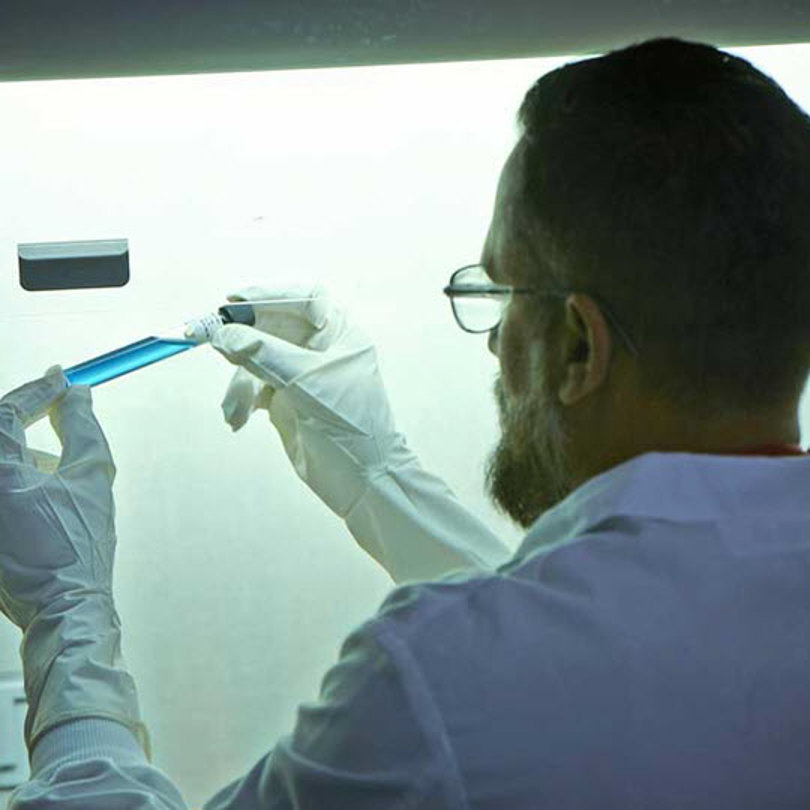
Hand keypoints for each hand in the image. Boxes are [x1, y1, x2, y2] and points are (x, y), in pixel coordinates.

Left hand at [0, 368, 147, 756]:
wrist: (65, 608)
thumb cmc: (80, 546)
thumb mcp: (91, 478)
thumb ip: (83, 427)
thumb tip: (78, 394)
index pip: (7, 412)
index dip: (39, 391)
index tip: (64, 379)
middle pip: (0, 437)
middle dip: (27, 420)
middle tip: (58, 409)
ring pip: (3, 466)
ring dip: (28, 455)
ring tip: (64, 474)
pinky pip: (3, 491)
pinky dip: (21, 482)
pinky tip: (50, 499)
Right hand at [211, 282, 410, 517]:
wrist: (363, 482)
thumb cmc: (352, 428)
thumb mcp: (306, 384)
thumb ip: (264, 353)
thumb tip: (225, 332)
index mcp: (341, 334)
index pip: (304, 298)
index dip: (269, 294)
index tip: (236, 301)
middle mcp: (321, 350)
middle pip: (272, 327)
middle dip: (243, 339)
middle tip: (212, 341)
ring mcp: (302, 375)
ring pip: (257, 360)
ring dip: (240, 383)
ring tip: (236, 408)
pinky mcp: (287, 399)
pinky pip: (254, 387)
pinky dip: (242, 400)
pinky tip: (238, 418)